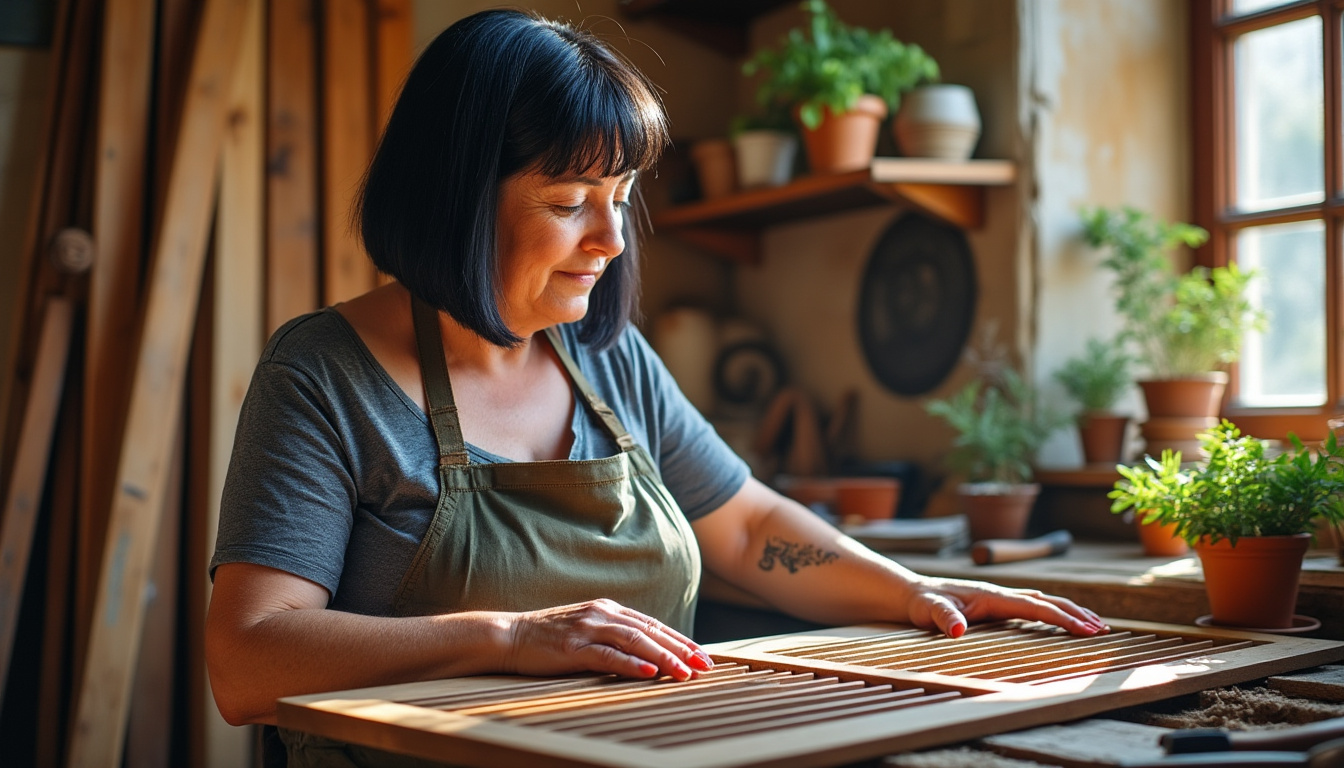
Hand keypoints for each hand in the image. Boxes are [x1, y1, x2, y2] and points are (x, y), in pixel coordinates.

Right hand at [504, 599, 713, 680]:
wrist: (510, 635)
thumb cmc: (550, 637)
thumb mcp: (587, 630)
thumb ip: (614, 635)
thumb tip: (647, 653)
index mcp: (609, 609)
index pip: (653, 625)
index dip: (680, 640)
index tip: (702, 655)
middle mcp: (603, 614)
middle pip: (651, 631)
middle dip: (681, 649)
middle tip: (705, 665)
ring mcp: (588, 629)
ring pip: (635, 642)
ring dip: (664, 657)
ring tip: (685, 672)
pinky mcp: (573, 647)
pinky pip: (608, 656)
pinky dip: (632, 665)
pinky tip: (650, 673)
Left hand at [903, 577, 1108, 637]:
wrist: (912, 592)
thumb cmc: (921, 604)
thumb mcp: (928, 611)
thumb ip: (943, 618)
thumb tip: (958, 629)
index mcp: (993, 596)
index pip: (1035, 606)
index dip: (1061, 617)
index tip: (1086, 629)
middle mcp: (1001, 593)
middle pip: (1047, 600)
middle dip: (1075, 614)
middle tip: (1103, 630)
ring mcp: (1000, 597)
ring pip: (1042, 601)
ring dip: (1069, 611)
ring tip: (1095, 625)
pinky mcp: (997, 603)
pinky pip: (1032, 606)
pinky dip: (1053, 611)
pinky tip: (1063, 621)